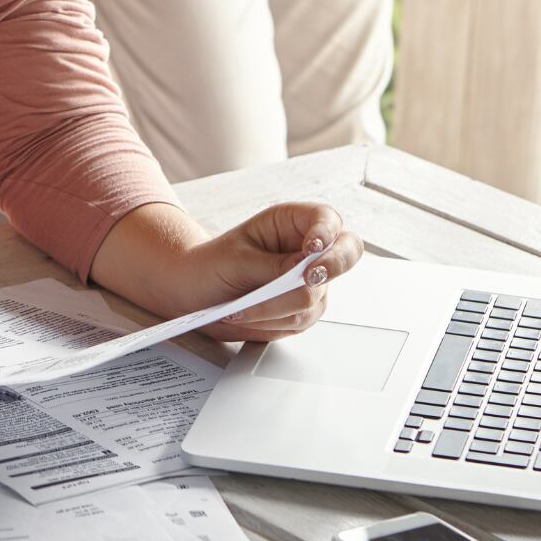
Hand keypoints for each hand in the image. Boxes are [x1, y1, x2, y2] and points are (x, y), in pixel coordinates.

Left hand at [140, 203, 363, 342]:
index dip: (327, 232)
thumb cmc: (210, 265)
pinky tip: (247, 316)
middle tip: (309, 278)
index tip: (313, 247)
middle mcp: (306, 252)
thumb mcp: (236, 259)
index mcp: (291, 223)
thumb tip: (304, 272)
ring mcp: (310, 282)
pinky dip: (274, 321)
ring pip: (316, 296)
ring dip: (280, 306)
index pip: (327, 219)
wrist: (194, 293)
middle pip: (346, 253)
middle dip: (330, 267)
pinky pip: (302, 319)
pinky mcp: (303, 310)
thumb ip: (273, 266)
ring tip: (242, 308)